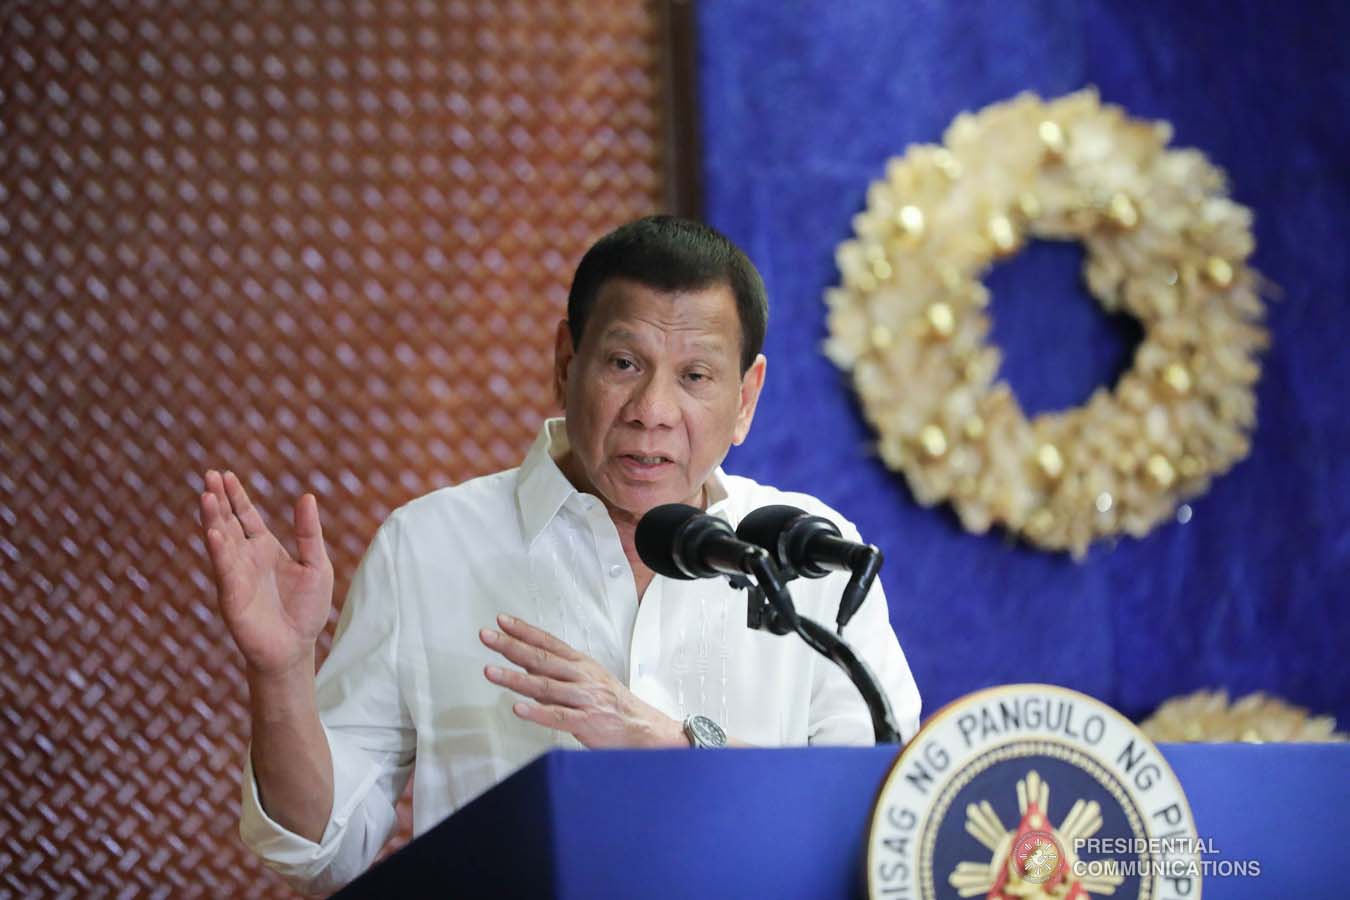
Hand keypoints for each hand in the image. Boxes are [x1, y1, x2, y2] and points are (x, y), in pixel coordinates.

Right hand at [198, 470, 333, 677]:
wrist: (296, 648)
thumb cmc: (306, 609)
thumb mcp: (316, 564)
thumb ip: (309, 532)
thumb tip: (307, 496)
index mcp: (265, 548)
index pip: (245, 516)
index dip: (236, 496)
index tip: (225, 474)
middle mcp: (246, 558)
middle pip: (228, 523)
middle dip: (218, 500)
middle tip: (208, 475)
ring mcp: (236, 576)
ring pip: (221, 542)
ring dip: (213, 519)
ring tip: (206, 496)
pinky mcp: (232, 597)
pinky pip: (224, 570)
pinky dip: (218, 550)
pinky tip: (213, 532)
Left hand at [480, 614, 685, 748]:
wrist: (643, 728)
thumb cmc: (612, 703)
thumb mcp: (587, 679)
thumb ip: (556, 673)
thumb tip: (524, 662)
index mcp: (581, 664)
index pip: (548, 642)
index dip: (524, 631)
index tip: (502, 621)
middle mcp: (581, 677)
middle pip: (542, 659)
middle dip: (511, 646)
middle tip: (487, 636)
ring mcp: (584, 699)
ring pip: (545, 686)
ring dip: (515, 678)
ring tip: (490, 672)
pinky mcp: (586, 722)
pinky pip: (558, 716)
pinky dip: (537, 712)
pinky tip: (518, 708)